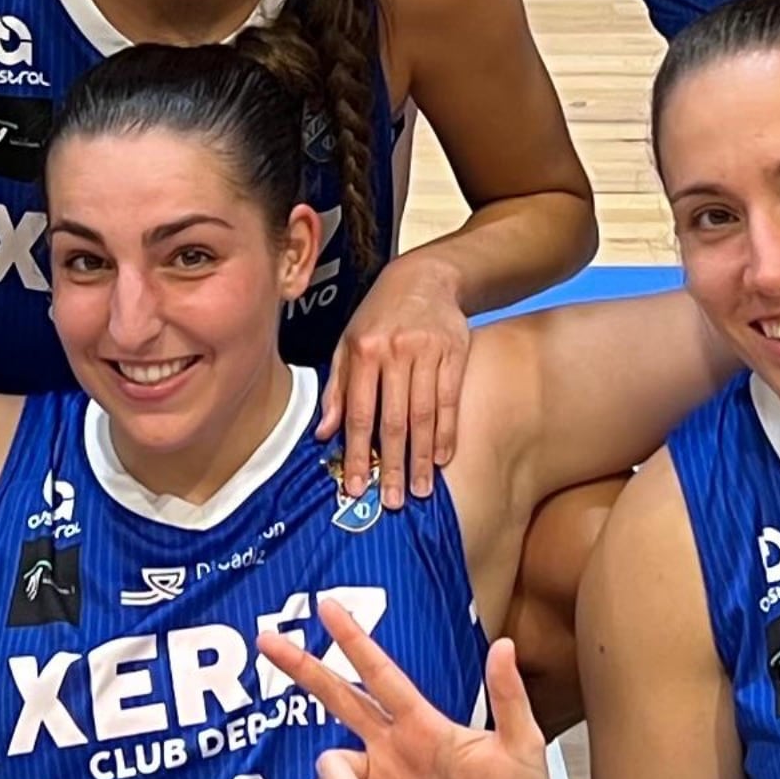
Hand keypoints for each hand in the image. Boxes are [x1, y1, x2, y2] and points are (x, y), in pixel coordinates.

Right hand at [256, 599, 559, 778]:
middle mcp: (392, 743)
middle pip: (336, 697)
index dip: (352, 640)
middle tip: (265, 638)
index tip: (325, 606)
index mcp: (422, 722)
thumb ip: (508, 699)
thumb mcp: (523, 745)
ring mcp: (380, 778)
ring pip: (329, 764)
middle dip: (301, 668)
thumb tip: (504, 643)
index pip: (379, 673)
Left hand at [318, 250, 471, 510]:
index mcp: (364, 351)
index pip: (359, 413)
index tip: (355, 486)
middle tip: (392, 501)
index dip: (357, 453)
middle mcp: (395, 353)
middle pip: (393, 420)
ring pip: (424, 415)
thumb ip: (337, 388)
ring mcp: (428, 353)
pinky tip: (442, 459)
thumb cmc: (379, 316)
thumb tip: (323, 433)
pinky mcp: (455, 353)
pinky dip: (446, 433)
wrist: (425, 277)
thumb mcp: (348, 343)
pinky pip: (450, 400)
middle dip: (392, 465)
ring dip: (422, 458)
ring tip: (420, 489)